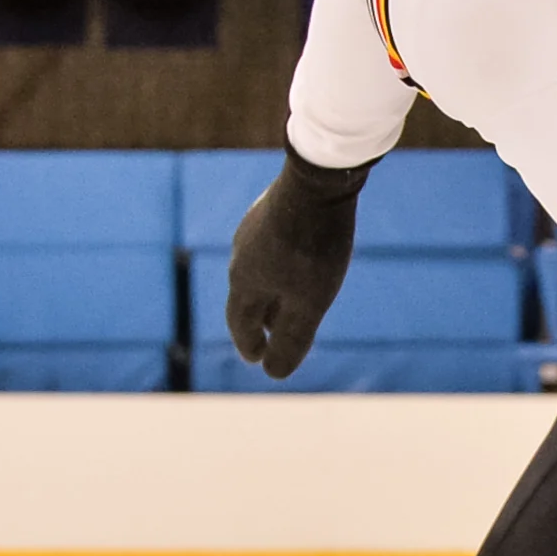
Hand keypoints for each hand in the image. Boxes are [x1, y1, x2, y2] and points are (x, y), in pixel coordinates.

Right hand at [226, 147, 374, 376]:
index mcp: (245, 283)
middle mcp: (240, 256)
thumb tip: (273, 375)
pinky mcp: (268, 211)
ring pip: (256, 271)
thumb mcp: (308, 303)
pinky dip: (277, 267)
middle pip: (246, 297)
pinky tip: (293, 260)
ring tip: (283, 302)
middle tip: (268, 336)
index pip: (240, 323)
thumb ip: (291, 339)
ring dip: (268, 293)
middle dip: (258, 321)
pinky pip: (268, 248)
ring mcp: (252, 230)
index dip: (249, 344)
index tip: (256, 358)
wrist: (316, 180)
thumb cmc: (314, 249)